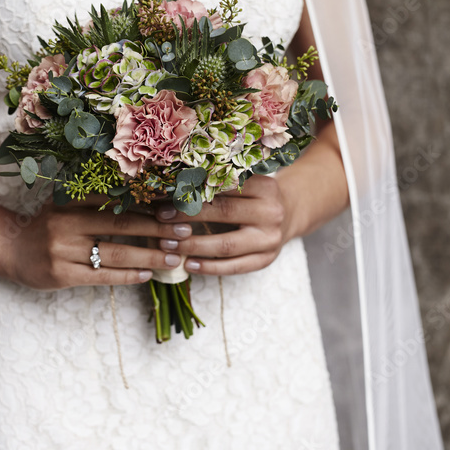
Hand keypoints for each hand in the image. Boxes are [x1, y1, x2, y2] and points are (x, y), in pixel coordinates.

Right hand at [1, 195, 192, 290]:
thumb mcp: (66, 203)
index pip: (117, 200)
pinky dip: (128, 275)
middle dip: (157, 229)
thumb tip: (147, 200)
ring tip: (176, 257)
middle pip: (121, 225)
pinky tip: (148, 274)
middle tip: (185, 231)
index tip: (176, 207)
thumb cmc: (48, 225)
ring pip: (116, 253)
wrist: (10, 249)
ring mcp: (63, 250)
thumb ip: (97, 199)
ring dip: (150, 255)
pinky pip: (102, 276)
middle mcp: (66, 222)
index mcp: (71, 199)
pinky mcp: (62, 275)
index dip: (148, 203)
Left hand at [155, 175, 295, 276]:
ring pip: (226, 244)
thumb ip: (218, 182)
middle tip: (161, 220)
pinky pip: (234, 267)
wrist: (288, 214)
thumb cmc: (254, 195)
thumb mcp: (245, 182)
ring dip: (194, 245)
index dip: (193, 191)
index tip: (166, 195)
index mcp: (265, 186)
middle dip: (188, 217)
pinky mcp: (266, 260)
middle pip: (224, 213)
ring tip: (168, 244)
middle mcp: (271, 212)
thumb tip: (171, 185)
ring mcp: (270, 239)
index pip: (224, 187)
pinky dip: (209, 267)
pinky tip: (188, 264)